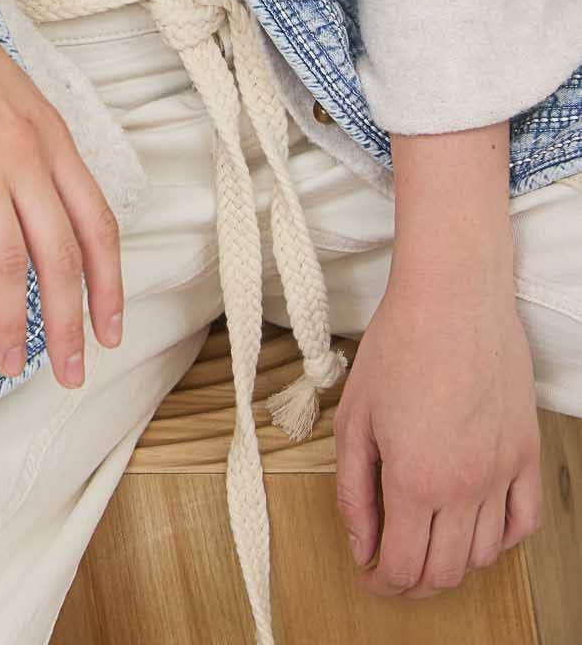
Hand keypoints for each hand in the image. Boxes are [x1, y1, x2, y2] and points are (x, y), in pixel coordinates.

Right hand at [0, 0, 124, 388]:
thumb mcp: (4, 92)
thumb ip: (26, 144)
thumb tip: (35, 200)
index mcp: (49, 133)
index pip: (98, 223)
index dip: (110, 285)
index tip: (112, 332)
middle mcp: (24, 150)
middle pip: (63, 254)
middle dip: (71, 324)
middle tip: (73, 375)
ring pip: (11, 261)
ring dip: (14, 324)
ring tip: (9, 367)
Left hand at [333, 269, 542, 598]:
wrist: (453, 298)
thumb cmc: (399, 345)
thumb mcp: (354, 416)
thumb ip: (352, 488)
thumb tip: (360, 543)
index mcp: (414, 479)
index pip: (402, 566)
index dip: (381, 582)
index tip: (369, 574)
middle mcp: (464, 487)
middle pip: (444, 573)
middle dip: (413, 582)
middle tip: (393, 566)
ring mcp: (502, 473)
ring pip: (484, 556)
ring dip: (453, 563)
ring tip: (428, 543)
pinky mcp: (527, 454)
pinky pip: (523, 523)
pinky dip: (500, 540)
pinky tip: (476, 527)